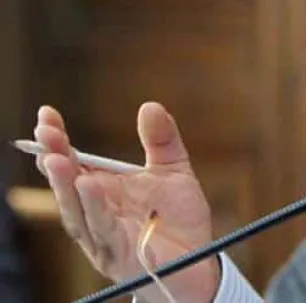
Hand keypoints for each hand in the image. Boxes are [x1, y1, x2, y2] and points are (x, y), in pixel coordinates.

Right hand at [34, 102, 219, 302]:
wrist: (198, 260)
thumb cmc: (178, 218)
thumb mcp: (173, 171)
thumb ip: (162, 141)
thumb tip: (150, 105)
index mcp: (104, 190)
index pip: (74, 163)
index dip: (59, 142)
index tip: (47, 114)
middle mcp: (96, 213)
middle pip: (68, 185)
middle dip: (54, 158)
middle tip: (45, 132)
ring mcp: (103, 236)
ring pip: (77, 211)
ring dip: (65, 185)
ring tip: (57, 158)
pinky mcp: (118, 255)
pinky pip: (103, 230)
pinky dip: (95, 208)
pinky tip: (88, 186)